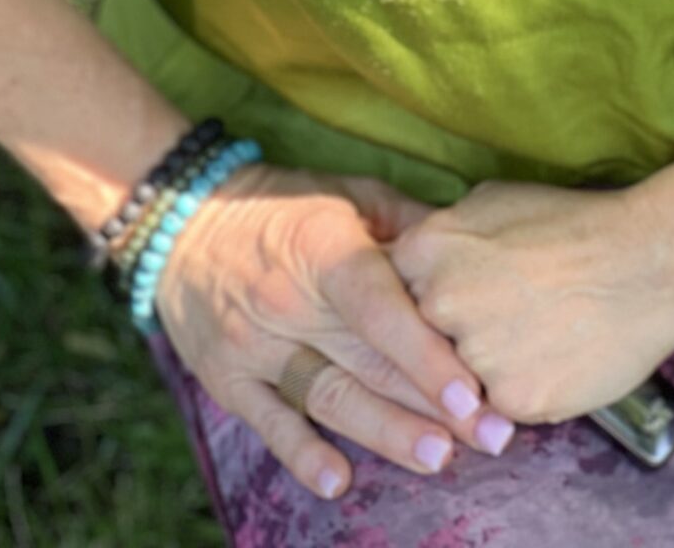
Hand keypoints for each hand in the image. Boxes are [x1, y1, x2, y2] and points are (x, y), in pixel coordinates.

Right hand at [151, 164, 520, 504]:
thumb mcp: (348, 193)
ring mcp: (254, 344)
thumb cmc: (287, 207)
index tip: (475, 394)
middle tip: (491, 438)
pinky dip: (302, 454)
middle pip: (368, 362)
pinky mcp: (227, 378)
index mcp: (324, 248)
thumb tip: (468, 252)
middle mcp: (289, 300)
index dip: (427, 355)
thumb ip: (407, 225)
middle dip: (433, 406)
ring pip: (329, 397)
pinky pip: (269, 423)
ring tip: (437, 458)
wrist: (183, 221)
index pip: (381, 311)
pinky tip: (339, 480)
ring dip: (385, 433)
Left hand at [386, 175, 673, 425]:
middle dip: (452, 340)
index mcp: (427, 249)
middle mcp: (438, 303)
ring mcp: (473, 356)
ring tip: (534, 338)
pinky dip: (524, 391)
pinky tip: (555, 359)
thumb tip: (419, 264)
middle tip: (502, 323)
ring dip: (487, 371)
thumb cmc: (574, 224)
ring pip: (460, 382)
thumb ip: (445, 237)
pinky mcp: (512, 399)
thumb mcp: (493, 201)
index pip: (392, 294)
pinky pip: (501, 408)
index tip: (453, 305)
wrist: (649, 261)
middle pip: (422, 342)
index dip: (425, 303)